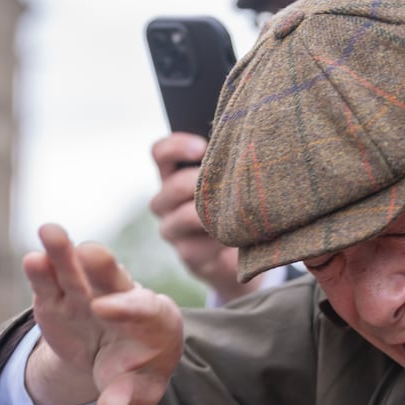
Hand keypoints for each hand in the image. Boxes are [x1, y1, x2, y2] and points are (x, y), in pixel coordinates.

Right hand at [22, 223, 183, 404]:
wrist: (118, 361)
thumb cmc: (138, 374)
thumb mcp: (139, 391)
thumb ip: (127, 398)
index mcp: (155, 320)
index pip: (145, 309)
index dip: (128, 307)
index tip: (105, 309)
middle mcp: (122, 300)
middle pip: (114, 279)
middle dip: (103, 267)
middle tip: (90, 253)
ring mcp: (88, 296)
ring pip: (78, 271)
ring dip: (64, 252)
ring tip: (50, 232)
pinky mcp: (58, 300)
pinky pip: (51, 283)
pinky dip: (42, 271)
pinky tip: (33, 258)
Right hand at [149, 132, 262, 301]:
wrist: (239, 258)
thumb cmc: (237, 209)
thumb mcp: (232, 184)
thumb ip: (227, 165)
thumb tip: (244, 145)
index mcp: (173, 176)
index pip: (161, 153)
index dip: (176, 146)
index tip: (202, 147)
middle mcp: (166, 203)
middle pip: (172, 185)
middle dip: (201, 182)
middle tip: (229, 183)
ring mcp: (173, 231)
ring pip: (183, 216)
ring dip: (210, 212)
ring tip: (234, 210)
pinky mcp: (188, 255)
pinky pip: (197, 244)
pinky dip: (219, 238)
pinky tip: (237, 237)